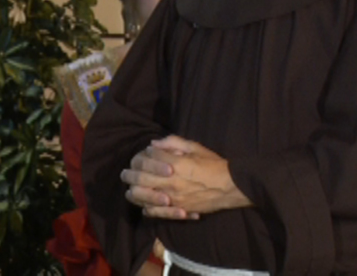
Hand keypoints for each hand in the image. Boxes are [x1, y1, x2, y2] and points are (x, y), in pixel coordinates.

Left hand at [122, 135, 250, 218]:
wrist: (232, 187)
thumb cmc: (214, 164)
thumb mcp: (195, 147)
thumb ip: (173, 142)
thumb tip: (153, 144)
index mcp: (175, 164)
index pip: (149, 158)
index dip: (143, 154)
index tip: (145, 153)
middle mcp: (171, 182)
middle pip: (140, 177)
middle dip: (129, 173)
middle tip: (125, 172)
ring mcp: (174, 198)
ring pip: (143, 197)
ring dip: (133, 191)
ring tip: (129, 188)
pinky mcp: (178, 210)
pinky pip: (155, 212)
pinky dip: (146, 208)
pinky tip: (143, 204)